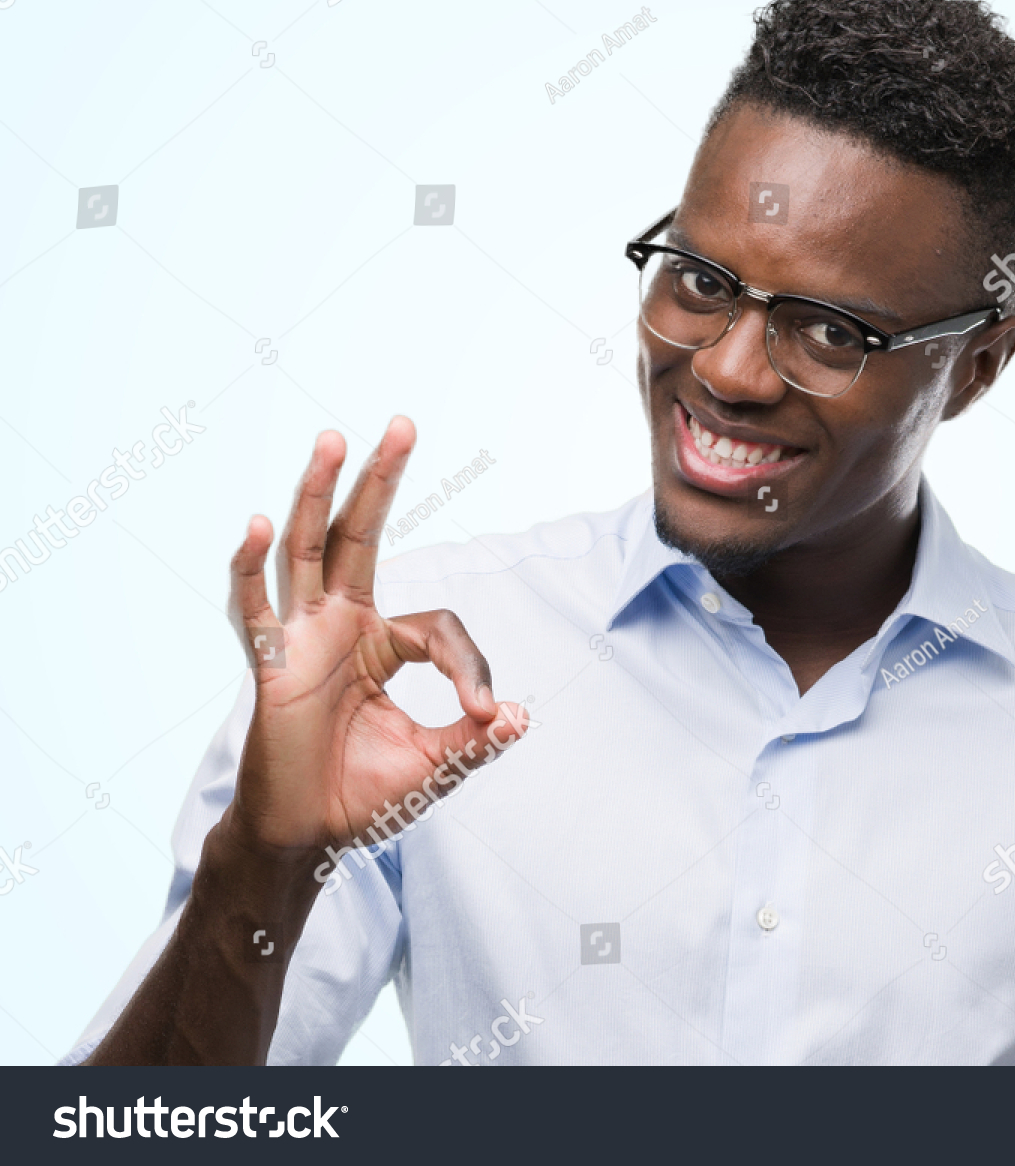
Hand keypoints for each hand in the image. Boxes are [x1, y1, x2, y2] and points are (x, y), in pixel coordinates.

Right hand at [225, 417, 527, 854]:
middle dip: (381, 481)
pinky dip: (249, 567)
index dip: (468, 666)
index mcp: (382, 645)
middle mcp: (341, 627)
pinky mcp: (271, 665)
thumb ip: (474, 740)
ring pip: (308, 550)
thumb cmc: (363, 794)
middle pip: (359, 537)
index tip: (485, 713)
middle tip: (403, 423)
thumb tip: (519, 718)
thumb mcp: (434, 764)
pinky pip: (251, 609)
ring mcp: (302, 639)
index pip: (438, 627)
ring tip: (333, 439)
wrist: (308, 837)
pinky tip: (255, 523)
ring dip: (320, 494)